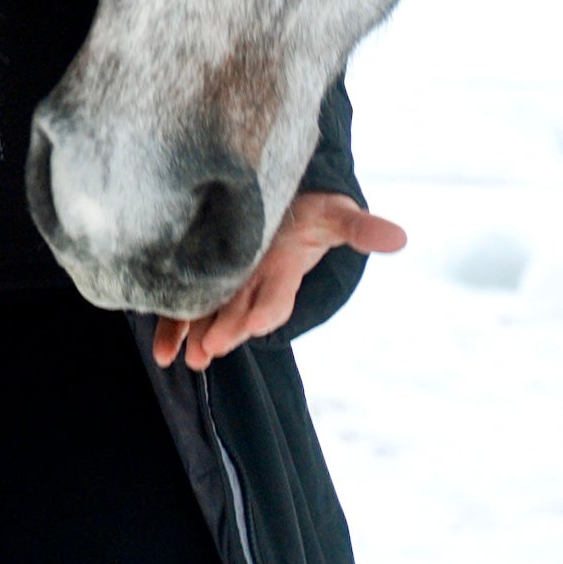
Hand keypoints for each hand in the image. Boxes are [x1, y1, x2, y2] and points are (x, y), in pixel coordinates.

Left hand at [153, 187, 407, 370]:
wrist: (283, 206)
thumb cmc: (311, 213)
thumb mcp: (337, 216)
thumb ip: (361, 229)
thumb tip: (401, 237)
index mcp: (284, 272)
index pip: (275, 300)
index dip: (263, 313)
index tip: (252, 326)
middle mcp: (253, 283)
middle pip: (237, 313)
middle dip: (224, 330)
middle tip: (209, 348)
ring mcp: (226, 283)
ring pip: (208, 316)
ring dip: (196, 336)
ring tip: (185, 358)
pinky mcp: (200, 277)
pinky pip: (184, 307)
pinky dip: (172, 328)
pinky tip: (161, 350)